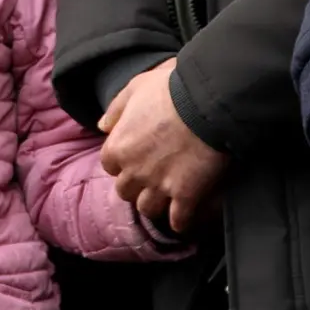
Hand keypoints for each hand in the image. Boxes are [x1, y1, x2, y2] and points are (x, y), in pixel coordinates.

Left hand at [98, 60, 229, 233]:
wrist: (206, 103)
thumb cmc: (171, 89)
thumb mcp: (135, 88)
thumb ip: (116, 109)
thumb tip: (102, 126)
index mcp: (118, 146)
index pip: (110, 165)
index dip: (122, 162)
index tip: (134, 157)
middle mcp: (134, 171)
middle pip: (126, 191)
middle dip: (136, 185)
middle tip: (150, 177)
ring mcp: (159, 186)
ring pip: (148, 209)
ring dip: (155, 203)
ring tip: (166, 197)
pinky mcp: (186, 196)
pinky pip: (178, 220)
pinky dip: (180, 221)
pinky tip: (185, 216)